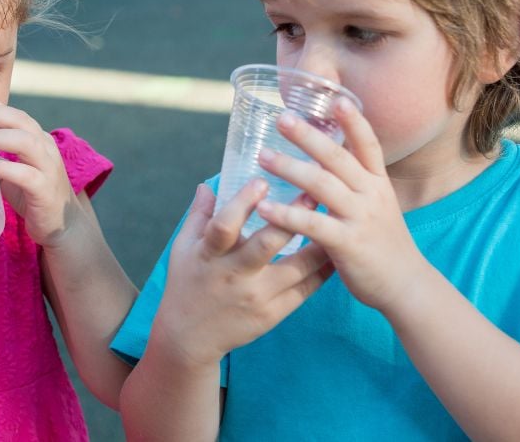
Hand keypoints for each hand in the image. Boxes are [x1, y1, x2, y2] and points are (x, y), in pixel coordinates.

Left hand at [0, 86, 79, 246]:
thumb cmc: (32, 193)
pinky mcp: (45, 190)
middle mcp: (45, 148)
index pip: (14, 113)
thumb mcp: (13, 167)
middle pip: (20, 121)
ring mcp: (48, 168)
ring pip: (26, 142)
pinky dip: (6, 168)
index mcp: (37, 139)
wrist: (61, 225)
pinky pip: (27, 175)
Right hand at [150, 180, 333, 367]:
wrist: (190, 337)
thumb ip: (199, 216)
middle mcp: (234, 275)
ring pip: (297, 267)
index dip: (242, 203)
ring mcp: (256, 297)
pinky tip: (334, 251)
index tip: (262, 181)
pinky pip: (305, 289)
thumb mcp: (183, 249)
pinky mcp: (272, 314)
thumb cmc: (187, 284)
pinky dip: (322, 270)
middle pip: (267, 244)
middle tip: (314, 193)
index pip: (224, 226)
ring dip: (319, 242)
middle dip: (292, 217)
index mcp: (209, 255)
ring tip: (336, 218)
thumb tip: (207, 185)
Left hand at [254, 98, 430, 313]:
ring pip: (321, 185)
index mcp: (378, 184)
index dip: (354, 121)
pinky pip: (312, 224)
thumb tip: (330, 162)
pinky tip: (264, 209)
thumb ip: (358, 185)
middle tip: (281, 118)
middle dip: (308, 136)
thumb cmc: (384, 245)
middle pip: (337, 158)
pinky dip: (286, 215)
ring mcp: (360, 218)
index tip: (336, 99)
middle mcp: (371, 195)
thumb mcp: (378, 207)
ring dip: (289, 168)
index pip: (368, 145)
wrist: (406, 286)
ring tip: (262, 156)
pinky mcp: (347, 244)